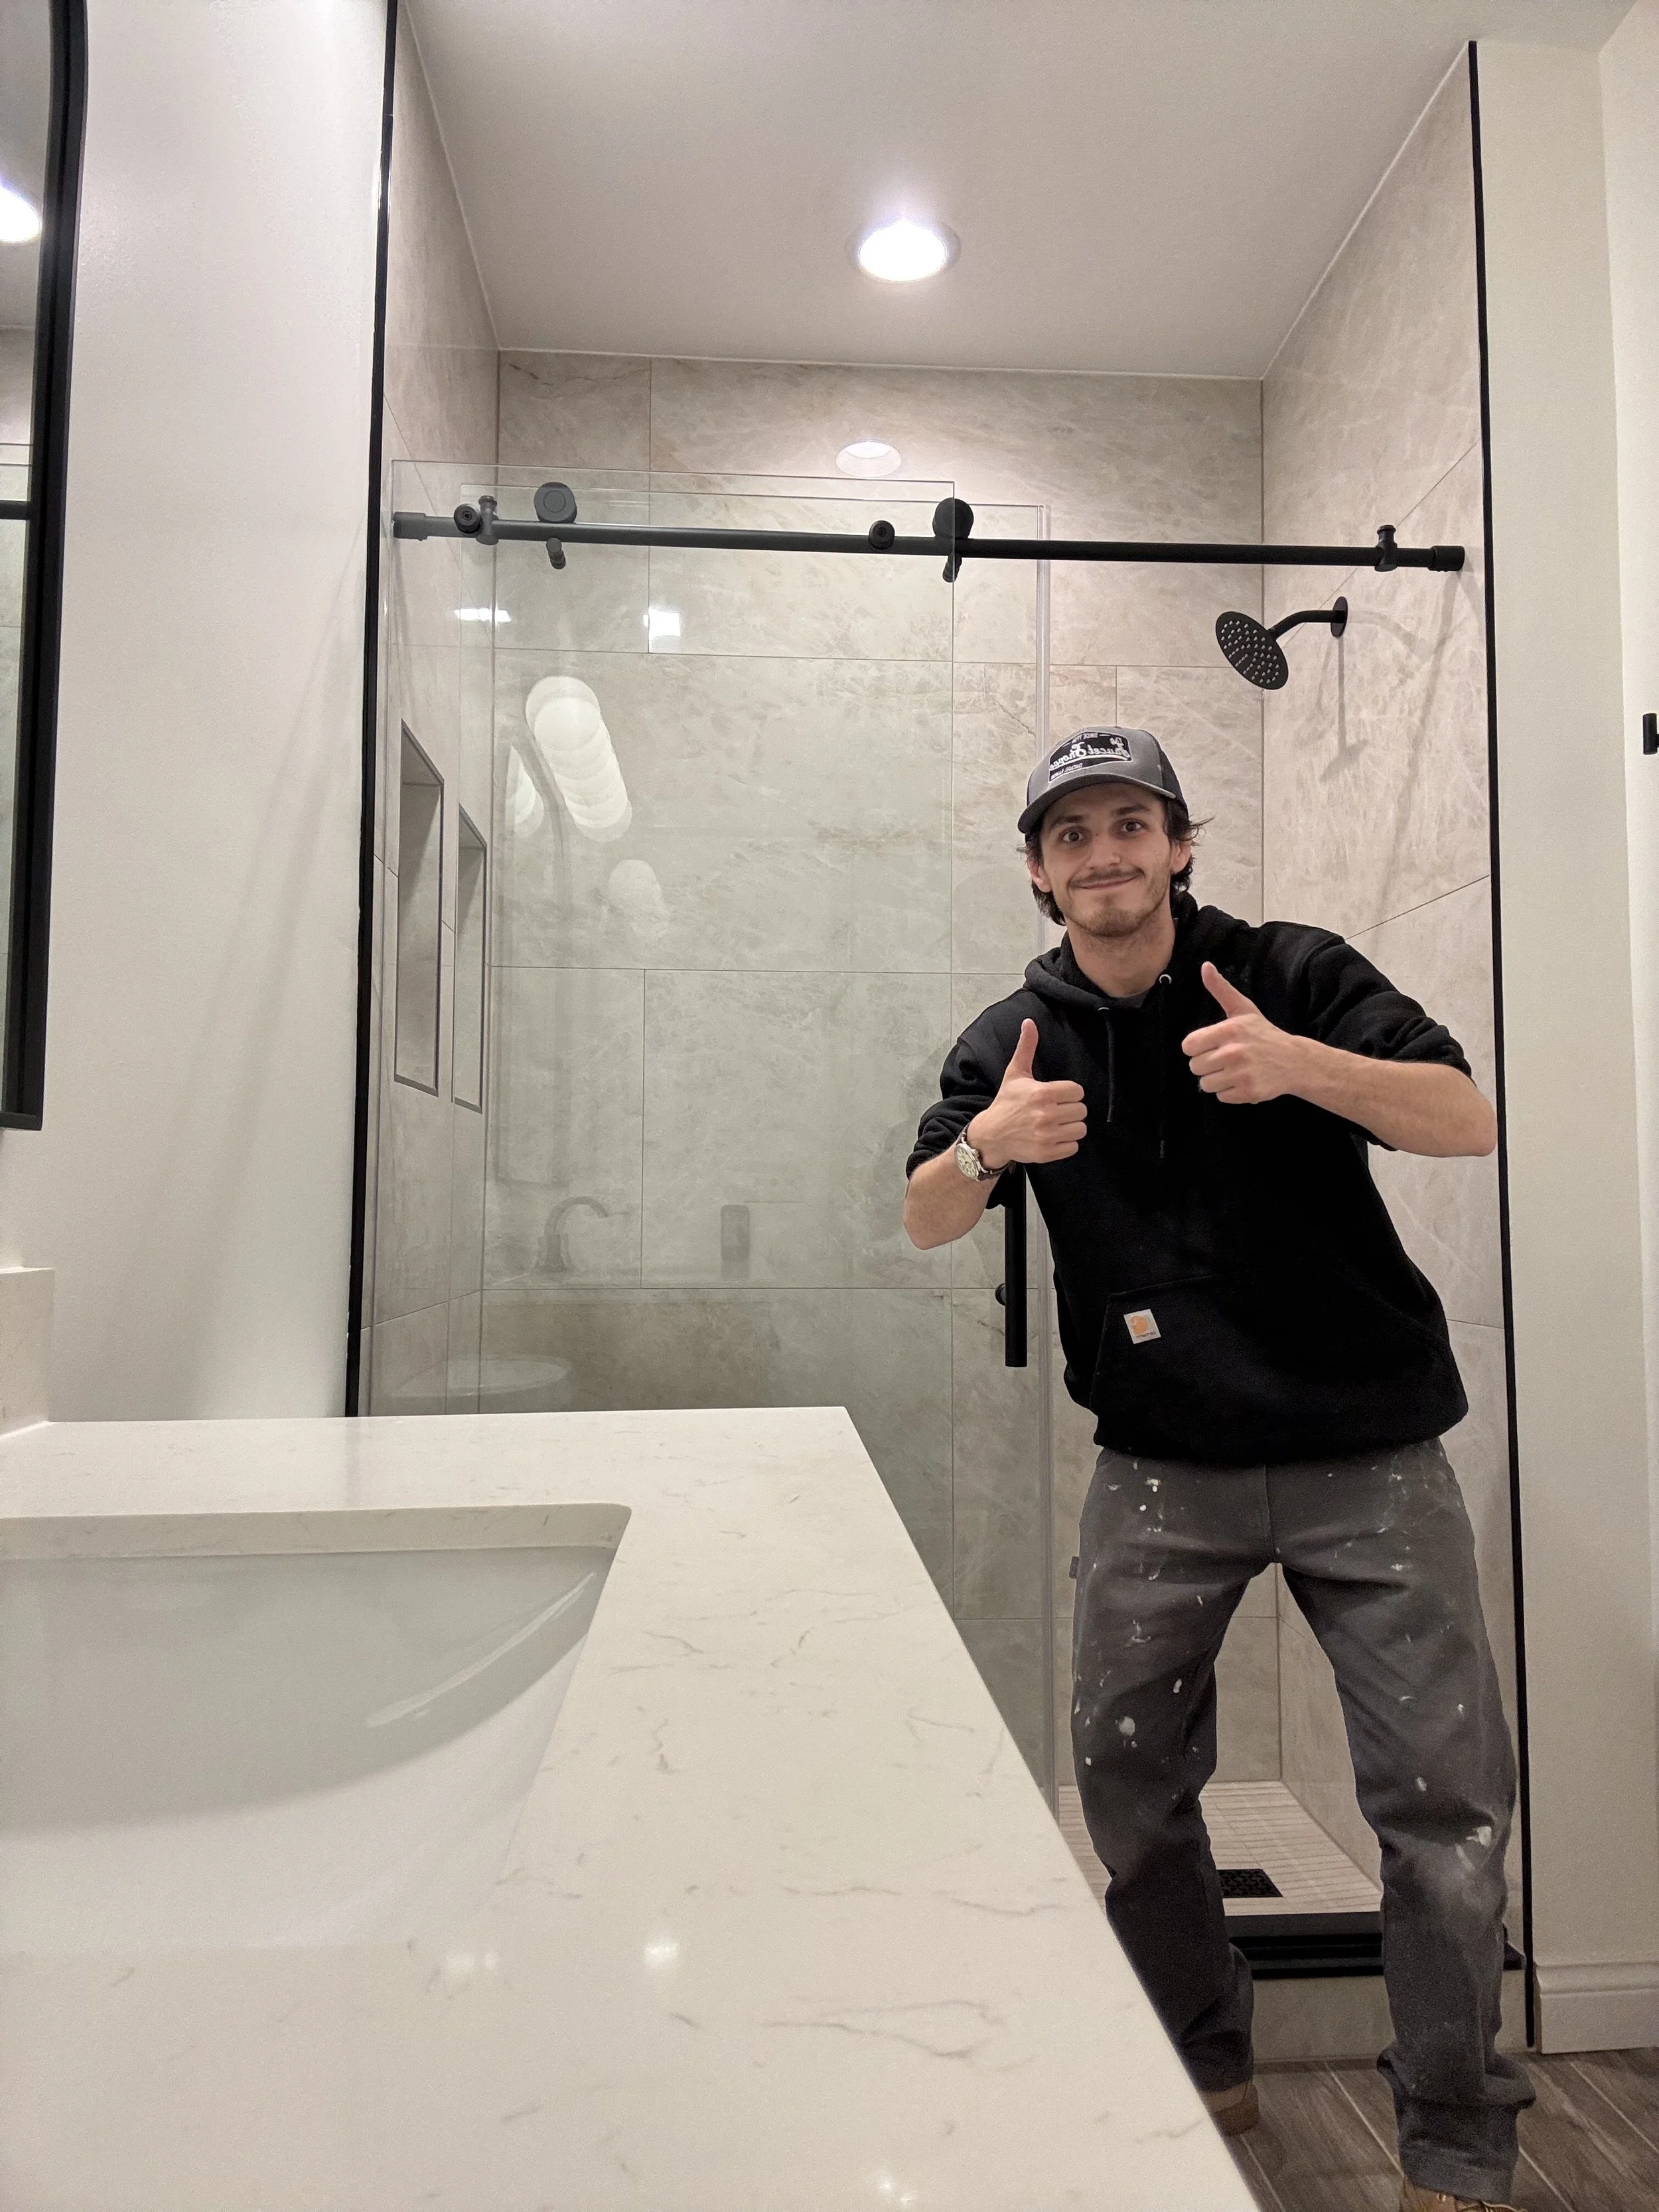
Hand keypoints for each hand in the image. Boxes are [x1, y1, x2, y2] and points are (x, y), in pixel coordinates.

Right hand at [969, 1020, 1087, 1165]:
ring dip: (1071, 1127)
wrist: (991, 1136)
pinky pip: (1073, 1147)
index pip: (1077, 1092)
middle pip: (1081, 1111)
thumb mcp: (1015, 1073)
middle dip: (1070, 1110)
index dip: (1069, 1094)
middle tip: (1056, 1111)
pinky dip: (1067, 1144)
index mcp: (1043, 1093)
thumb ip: (1026, 1048)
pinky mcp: (1047, 1152)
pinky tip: (1053, 1137)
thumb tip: (1029, 1022)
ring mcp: (1047, 1135)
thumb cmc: (1006, 1102)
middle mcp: (1046, 1115)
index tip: (1057, 1096)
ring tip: (1056, 1124)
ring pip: (1080, 1129)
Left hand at [1181, 962, 1312, 1103]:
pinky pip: (1221, 1097)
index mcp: (1228, 1030)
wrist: (1295, 1061)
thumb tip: (1205, 966)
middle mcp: (1233, 1052)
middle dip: (1208, 1065)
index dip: (1198, 1048)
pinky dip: (1230, 1092)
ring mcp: (1241, 1073)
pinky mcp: (1248, 1092)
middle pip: (1195, 1067)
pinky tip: (1244, 1080)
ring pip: (1206, 1084)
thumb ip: (1220, 989)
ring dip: (1218, 1080)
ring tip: (1235, 1070)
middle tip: (1227, 1059)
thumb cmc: (1264, 1034)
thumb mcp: (1243, 1010)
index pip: (1188, 1046)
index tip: (1213, 1046)